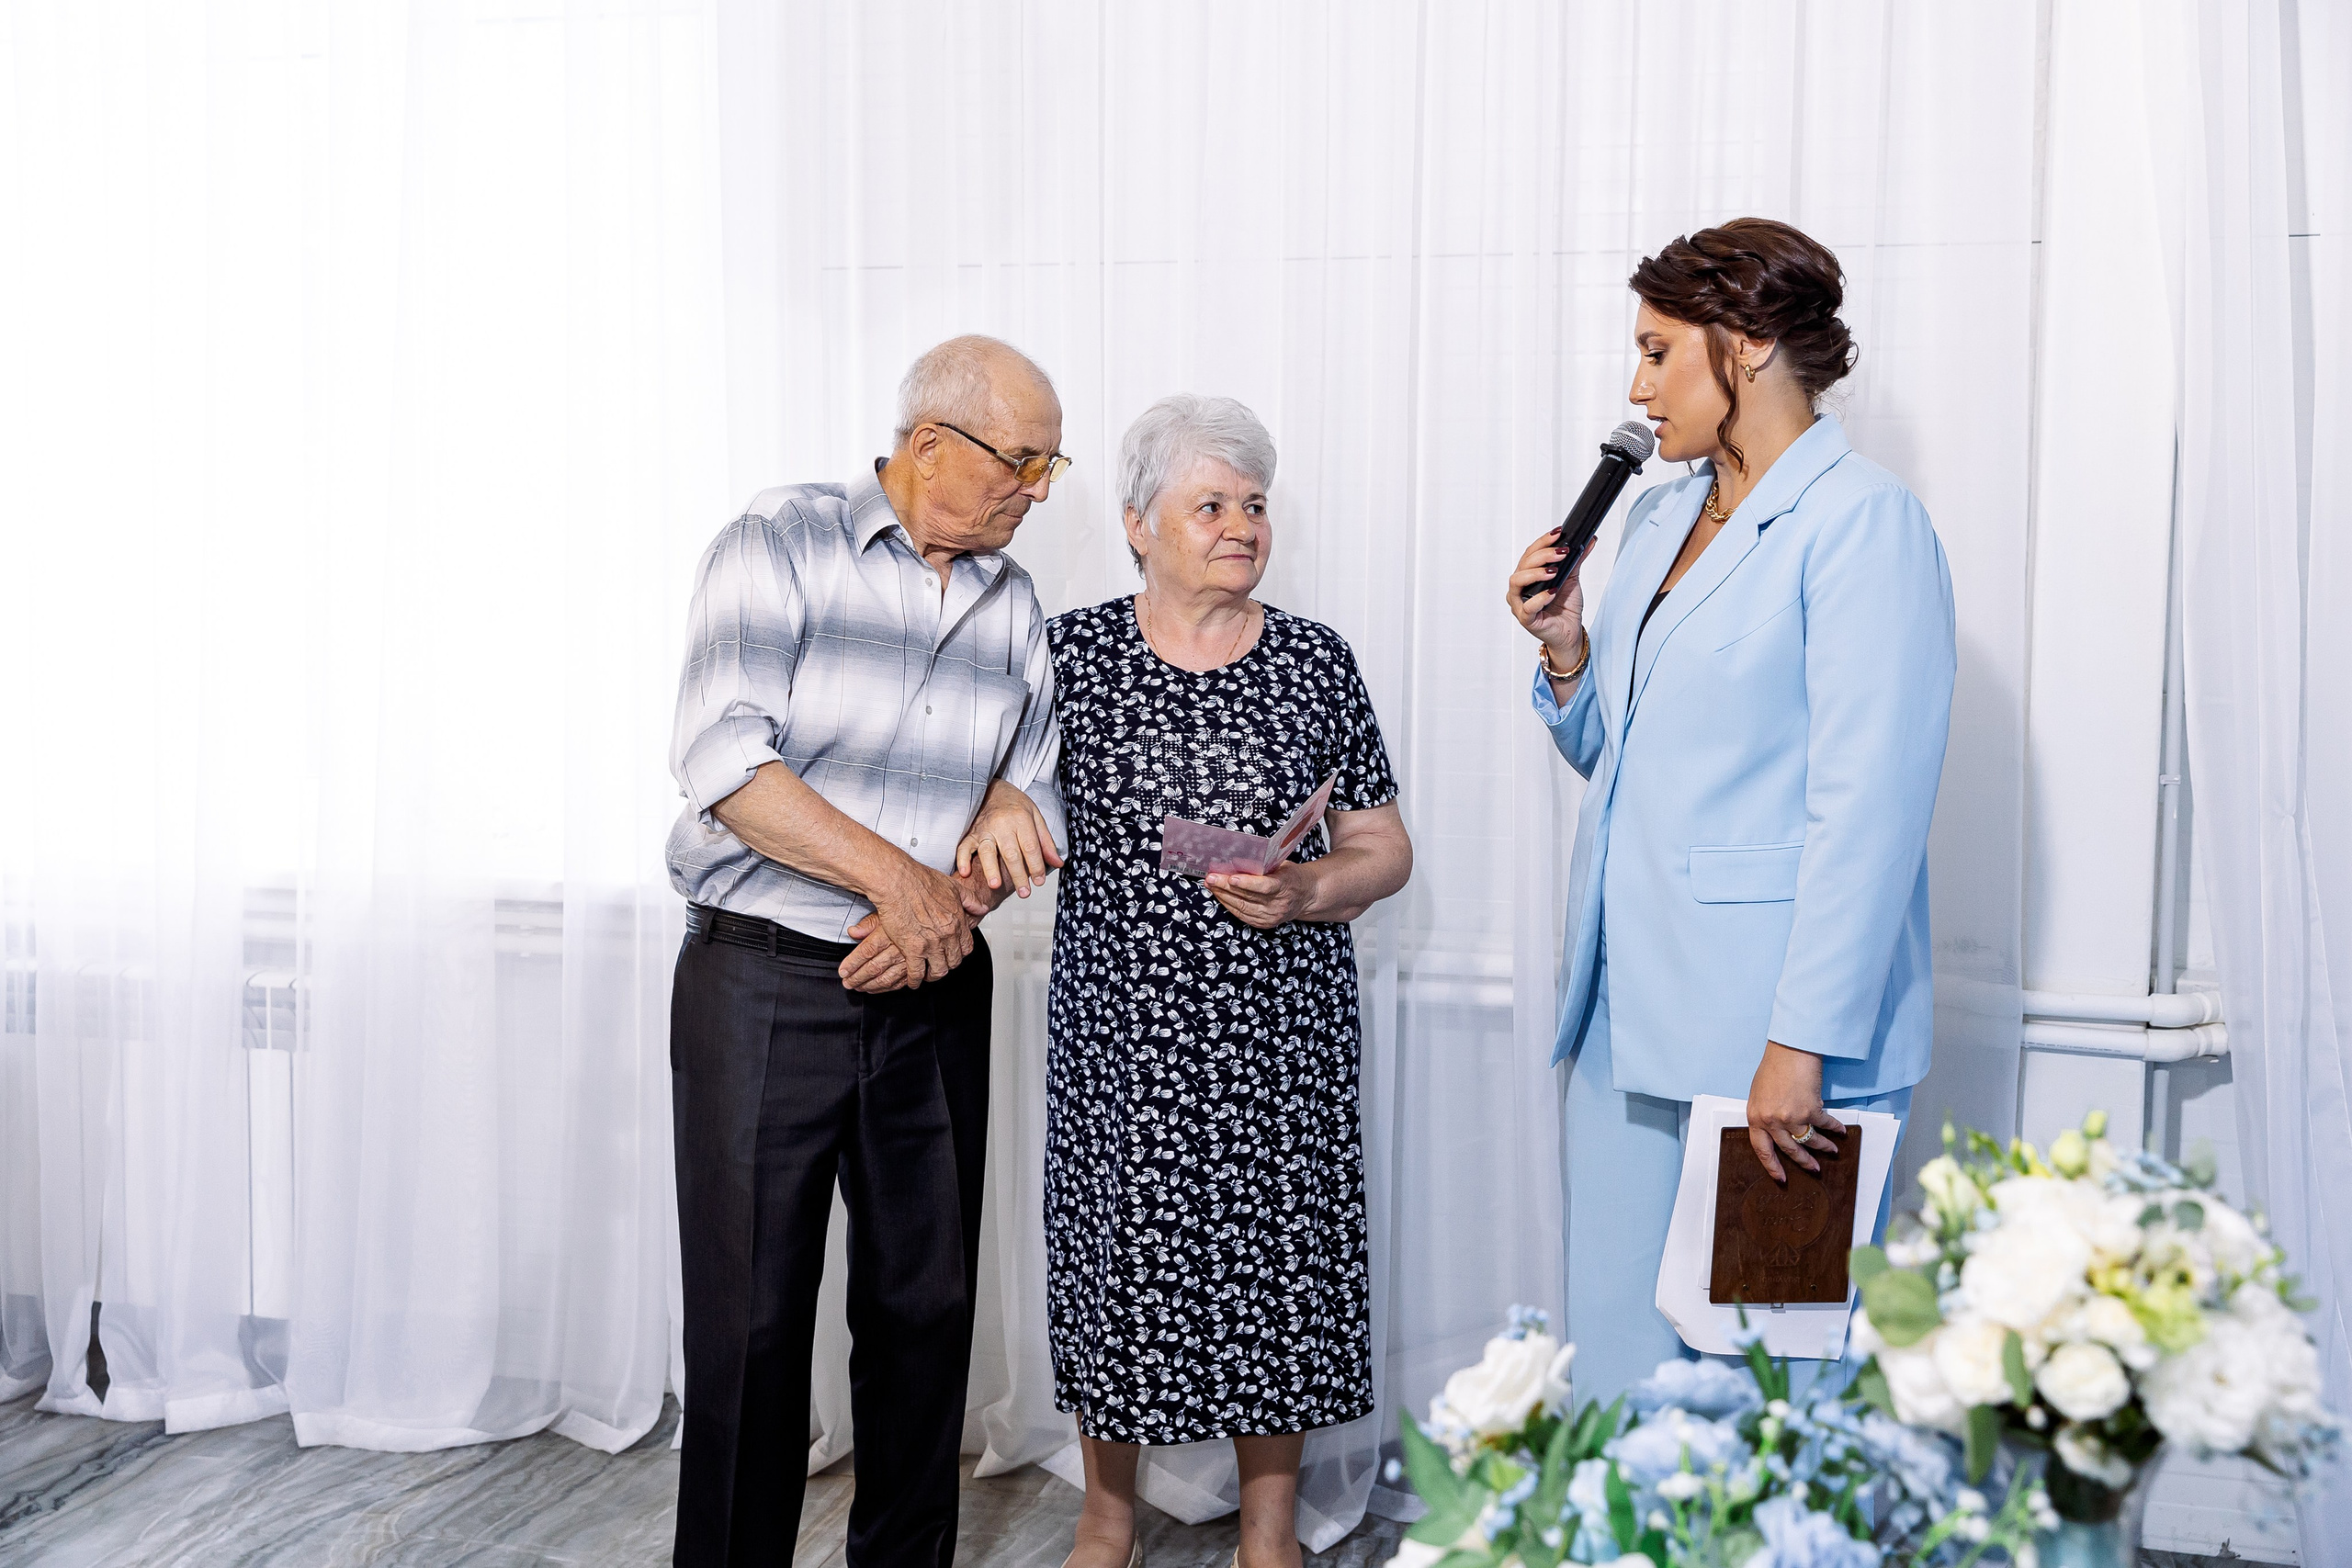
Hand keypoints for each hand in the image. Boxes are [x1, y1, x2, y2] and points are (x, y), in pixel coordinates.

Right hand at [837, 862, 972, 991]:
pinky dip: (915, 980)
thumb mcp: (953, 886)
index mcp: (957, 921)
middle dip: (948, 965)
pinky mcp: (912, 949)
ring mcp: (930, 944)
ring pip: (938, 970)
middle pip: (954, 961)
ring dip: (933, 975)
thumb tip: (982, 907)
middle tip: (941, 965)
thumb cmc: (920, 880)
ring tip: (928, 975)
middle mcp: (946, 935)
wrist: (897, 881)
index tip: (955, 954)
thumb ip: (970, 899)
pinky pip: (916, 972)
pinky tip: (913, 980)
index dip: (961, 953)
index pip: (967, 947)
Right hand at [954, 779, 1063, 901]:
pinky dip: (963, 860)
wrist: (993, 789)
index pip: (1030, 847)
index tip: (1039, 881)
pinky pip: (964, 847)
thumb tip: (1058, 863)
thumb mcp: (1036, 816)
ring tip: (996, 885)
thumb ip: (1046, 841)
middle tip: (1025, 893)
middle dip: (1018, 875)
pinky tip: (965, 872)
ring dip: (991, 869)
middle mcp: (1002, 824)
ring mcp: (984, 829)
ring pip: (988, 851)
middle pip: (1011, 853)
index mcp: (1021, 819)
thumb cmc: (1015, 805)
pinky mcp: (971, 833)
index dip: (1036, 866)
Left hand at [1204, 862, 1315, 929]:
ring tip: (1211, 884)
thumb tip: (1236, 860)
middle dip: (1226, 887)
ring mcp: (1271, 916)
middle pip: (1248, 897)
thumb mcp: (1282, 866)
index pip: (1264, 886)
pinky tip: (1220, 895)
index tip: (1232, 878)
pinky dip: (1228, 904)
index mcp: (1285, 886)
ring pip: (1241, 907)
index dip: (1247, 884)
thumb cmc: (1291, 876)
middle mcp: (1278, 905)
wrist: (1306, 896)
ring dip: (1223, 895)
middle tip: (1211, 877)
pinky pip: (1241, 915)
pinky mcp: (1264, 923)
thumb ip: (1263, 865)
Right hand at [1505, 525, 1592, 671]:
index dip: (1543, 541)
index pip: (1530, 553)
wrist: (1570, 631)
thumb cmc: (1566, 607)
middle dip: (1542, 555)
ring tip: (1554, 571)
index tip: (1558, 533)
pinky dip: (1540, 598)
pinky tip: (1552, 592)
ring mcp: (1520, 604)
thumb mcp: (1572, 578)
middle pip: (1523, 564)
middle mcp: (1520, 588)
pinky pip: (1527, 607)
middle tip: (1561, 553)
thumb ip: (1576, 559)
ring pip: (1517, 581)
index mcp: (1528, 575)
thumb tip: (1590, 540)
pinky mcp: (1526, 619)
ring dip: (1535, 573)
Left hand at [1746, 1040, 1845, 1181]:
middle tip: (1813, 1170)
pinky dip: (1835, 1129)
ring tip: (1832, 1151)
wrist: (1790, 1051)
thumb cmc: (1773, 1068)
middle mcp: (1772, 1121)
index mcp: (1755, 1117)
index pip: (1761, 1149)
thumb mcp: (1759, 1094)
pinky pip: (1825, 1125)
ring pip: (1809, 1141)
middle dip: (1803, 1162)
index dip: (1771, 1166)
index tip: (1780, 1178)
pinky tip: (1840, 1131)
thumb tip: (1775, 1129)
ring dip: (1823, 1147)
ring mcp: (1791, 1118)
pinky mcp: (1810, 1111)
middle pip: (1789, 1150)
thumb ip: (1765, 1114)